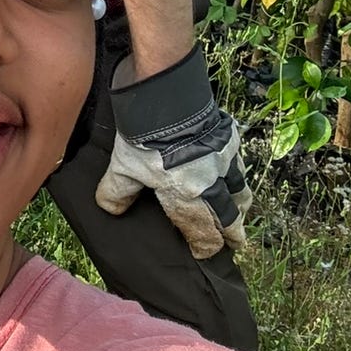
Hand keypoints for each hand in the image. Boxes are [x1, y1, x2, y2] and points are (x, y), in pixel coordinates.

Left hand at [94, 45, 250, 258]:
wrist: (165, 97)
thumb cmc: (143, 138)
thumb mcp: (122, 169)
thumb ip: (116, 193)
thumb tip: (110, 209)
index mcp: (190, 199)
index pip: (205, 234)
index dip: (205, 246)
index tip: (202, 252)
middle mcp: (214, 184)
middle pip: (231, 217)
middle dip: (233, 233)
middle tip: (236, 242)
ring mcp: (225, 160)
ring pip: (240, 190)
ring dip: (240, 204)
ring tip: (240, 211)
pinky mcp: (229, 137)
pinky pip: (237, 161)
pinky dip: (236, 171)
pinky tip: (231, 169)